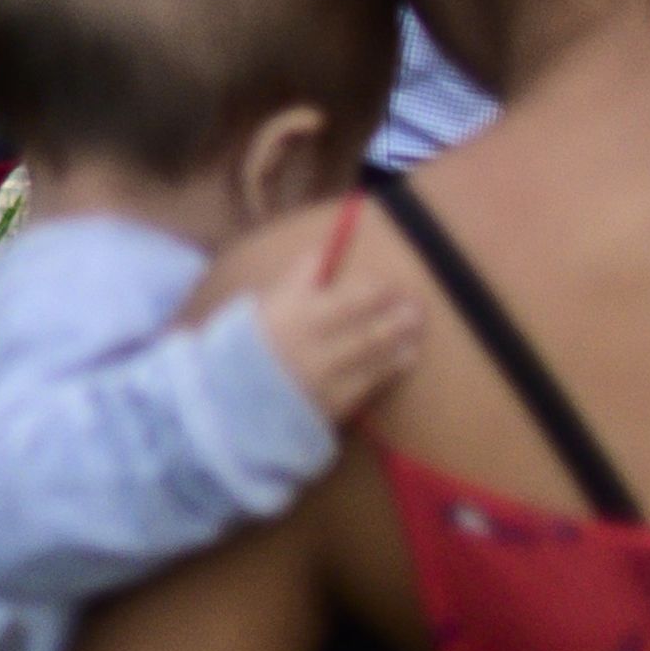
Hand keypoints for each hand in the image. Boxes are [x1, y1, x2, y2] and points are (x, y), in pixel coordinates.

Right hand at [256, 261, 423, 424]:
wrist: (234, 396)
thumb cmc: (250, 341)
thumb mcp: (265, 302)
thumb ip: (297, 278)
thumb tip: (324, 250)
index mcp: (295, 312)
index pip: (348, 296)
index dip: (375, 289)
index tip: (391, 283)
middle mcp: (313, 341)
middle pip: (366, 323)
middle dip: (395, 312)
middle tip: (416, 304)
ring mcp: (325, 373)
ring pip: (372, 351)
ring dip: (399, 337)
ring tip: (415, 327)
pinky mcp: (333, 400)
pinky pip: (370, 381)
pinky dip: (391, 367)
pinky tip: (406, 356)